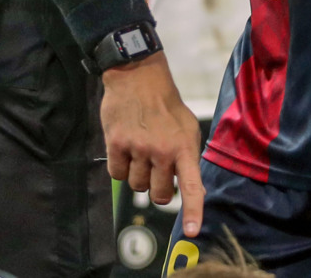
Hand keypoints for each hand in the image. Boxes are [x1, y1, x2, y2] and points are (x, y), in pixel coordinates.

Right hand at [100, 52, 204, 238]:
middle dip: (159, 189)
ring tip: (142, 151)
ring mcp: (138, 148)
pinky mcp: (116, 144)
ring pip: (136, 187)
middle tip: (158, 170)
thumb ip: (187, 159)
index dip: (193, 211)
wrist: (138, 77)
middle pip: (159, 195)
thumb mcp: (187, 128)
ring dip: (138, 176)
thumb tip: (192, 190)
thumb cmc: (167, 107)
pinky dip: (121, 168)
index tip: (192, 231)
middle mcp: (162, 150)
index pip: (192, 185)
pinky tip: (126, 148)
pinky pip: (117, 175)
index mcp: (184, 147)